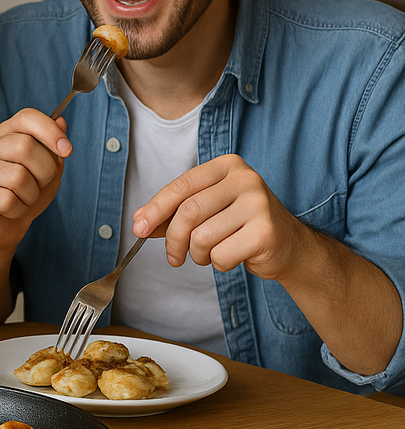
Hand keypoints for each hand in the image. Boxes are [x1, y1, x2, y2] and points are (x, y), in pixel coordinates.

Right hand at [0, 109, 70, 249]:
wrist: (4, 224)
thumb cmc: (26, 192)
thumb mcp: (47, 169)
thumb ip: (53, 147)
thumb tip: (61, 121)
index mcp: (7, 133)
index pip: (27, 117)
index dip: (50, 131)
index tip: (67, 150)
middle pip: (24, 147)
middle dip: (45, 171)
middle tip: (41, 183)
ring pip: (18, 177)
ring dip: (32, 195)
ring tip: (24, 198)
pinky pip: (7, 200)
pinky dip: (19, 210)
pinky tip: (12, 210)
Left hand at [133, 154, 306, 281]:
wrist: (289, 246)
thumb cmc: (241, 225)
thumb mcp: (208, 210)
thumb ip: (174, 212)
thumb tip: (139, 220)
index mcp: (227, 166)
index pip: (181, 186)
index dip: (155, 209)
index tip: (138, 229)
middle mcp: (245, 179)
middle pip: (188, 212)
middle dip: (173, 240)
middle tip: (173, 257)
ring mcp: (259, 204)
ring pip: (202, 237)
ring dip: (198, 254)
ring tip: (210, 254)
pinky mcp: (266, 232)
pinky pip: (221, 255)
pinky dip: (218, 263)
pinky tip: (233, 256)